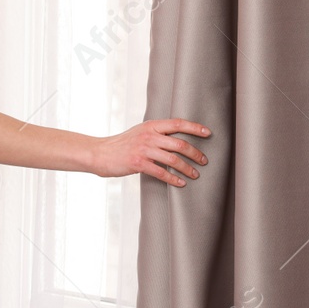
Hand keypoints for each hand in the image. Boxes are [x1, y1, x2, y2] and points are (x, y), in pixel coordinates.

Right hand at [88, 117, 209, 186]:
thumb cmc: (122, 144)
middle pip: (180, 144)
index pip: (178, 123)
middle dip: (195, 153)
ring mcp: (144, 149)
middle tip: (204, 161)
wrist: (100, 153)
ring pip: (173, 160)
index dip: (194, 128)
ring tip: (195, 174)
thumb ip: (156, 132)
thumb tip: (176, 137)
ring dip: (187, 168)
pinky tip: (180, 183)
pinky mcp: (138, 163)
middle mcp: (149, 135)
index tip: (208, 133)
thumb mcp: (140, 131)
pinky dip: (173, 179)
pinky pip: (161, 173)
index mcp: (151, 125)